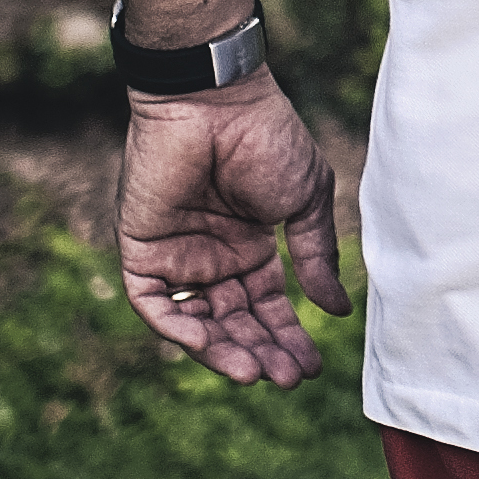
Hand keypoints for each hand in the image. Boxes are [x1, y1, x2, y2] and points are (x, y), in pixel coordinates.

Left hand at [114, 72, 346, 385]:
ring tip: (257, 373)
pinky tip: (212, 344)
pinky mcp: (142, 251)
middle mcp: (213, 258)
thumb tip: (336, 312)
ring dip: (225, 351)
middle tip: (288, 378)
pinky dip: (179, 328)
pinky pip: (155, 305)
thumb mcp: (306, 199)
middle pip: (236, 322)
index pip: (268, 306)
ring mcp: (177, 256)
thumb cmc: (267, 137)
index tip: (310, 365)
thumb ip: (316, 255)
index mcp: (251, 246)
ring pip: (198, 322)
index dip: (288, 337)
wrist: (216, 101)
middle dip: (263, 352)